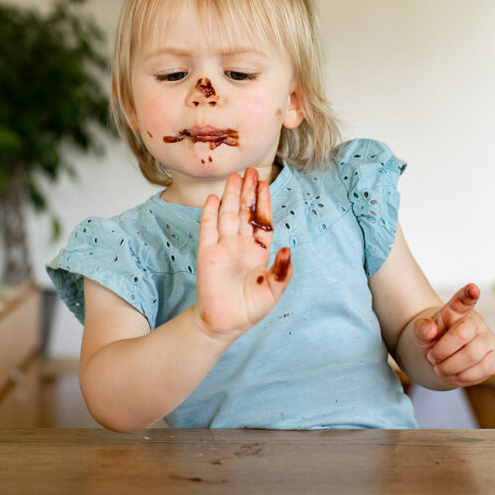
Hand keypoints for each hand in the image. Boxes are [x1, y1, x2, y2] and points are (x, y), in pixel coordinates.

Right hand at [193, 168, 292, 338]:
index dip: (263, 203)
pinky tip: (213, 198)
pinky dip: (210, 213)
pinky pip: (208, 229)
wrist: (225, 323)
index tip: (264, 184)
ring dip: (230, 196)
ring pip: (227, 215)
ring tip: (235, 177)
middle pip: (244, 212)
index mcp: (258, 252)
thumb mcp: (274, 290)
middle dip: (247, 192)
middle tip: (250, 171)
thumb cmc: (250, 309)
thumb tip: (287, 249)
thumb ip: (282, 270)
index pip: (261, 221)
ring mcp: (223, 247)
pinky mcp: (207, 253)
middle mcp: (240, 245)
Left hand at [413, 284, 494, 386]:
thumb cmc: (435, 340)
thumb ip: (422, 329)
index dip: (467, 295)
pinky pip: (482, 370)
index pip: (462, 301)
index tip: (472, 288)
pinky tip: (453, 374)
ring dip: (449, 367)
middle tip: (431, 358)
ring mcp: (489, 339)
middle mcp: (476, 322)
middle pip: (462, 336)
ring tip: (440, 367)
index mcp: (456, 311)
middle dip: (441, 351)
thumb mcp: (423, 333)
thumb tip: (429, 329)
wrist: (445, 357)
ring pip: (472, 356)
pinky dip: (462, 377)